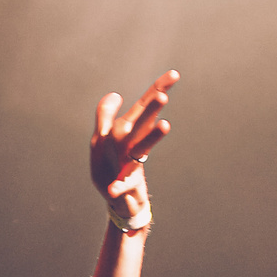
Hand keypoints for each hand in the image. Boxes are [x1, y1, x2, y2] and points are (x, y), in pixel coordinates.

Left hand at [90, 69, 177, 206]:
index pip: (143, 108)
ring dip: (153, 136)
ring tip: (166, 125)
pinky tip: (112, 189)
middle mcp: (133, 146)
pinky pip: (122, 186)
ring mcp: (130, 166)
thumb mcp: (102, 139)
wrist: (120, 202)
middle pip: (143, 124)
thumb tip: (115, 94)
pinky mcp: (124, 187)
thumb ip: (105, 115)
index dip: (157, 90)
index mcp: (129, 132)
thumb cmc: (112, 167)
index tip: (174, 74)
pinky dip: (119, 188)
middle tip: (163, 95)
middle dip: (152, 109)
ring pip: (142, 149)